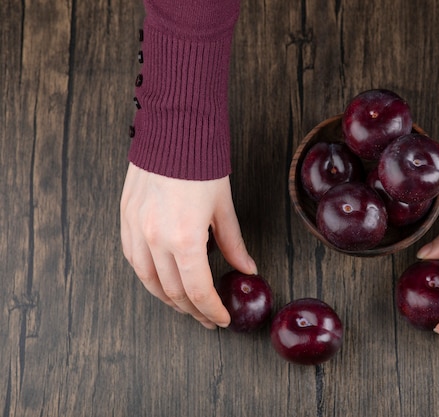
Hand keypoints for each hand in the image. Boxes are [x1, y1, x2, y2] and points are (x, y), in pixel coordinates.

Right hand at [120, 163, 256, 328]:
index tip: (221, 319)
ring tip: (185, 306)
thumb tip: (247, 268)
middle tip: (207, 317)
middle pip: (173, 292)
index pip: (198, 290)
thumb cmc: (202, 165)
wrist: (174, 130)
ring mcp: (135, 230)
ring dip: (168, 299)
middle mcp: (155, 240)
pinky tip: (159, 281)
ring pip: (148, 281)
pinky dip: (147, 277)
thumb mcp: (224, 208)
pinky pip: (132, 260)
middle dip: (193, 310)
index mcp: (184, 239)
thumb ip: (233, 243)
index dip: (211, 310)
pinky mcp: (125, 219)